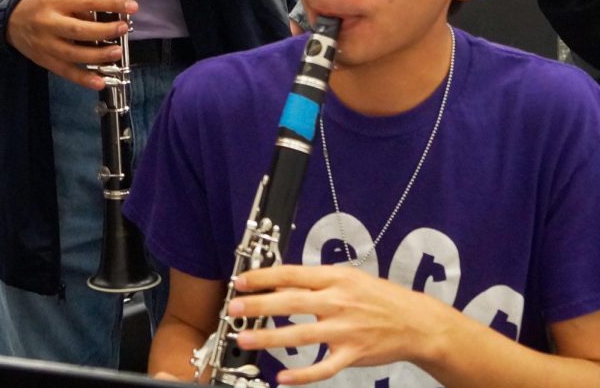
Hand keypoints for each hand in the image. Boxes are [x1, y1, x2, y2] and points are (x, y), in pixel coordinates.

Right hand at [6, 0, 136, 88]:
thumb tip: (107, 15)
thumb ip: (79, 7)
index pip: (86, 1)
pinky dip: (84, 79)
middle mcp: (49, 24)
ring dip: (98, 56)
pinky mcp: (45, 61)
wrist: (8, 20)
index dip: (110, 3)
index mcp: (54, 3)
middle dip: (105, 31)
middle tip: (123, 28)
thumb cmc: (38, 6)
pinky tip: (101, 82)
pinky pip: (66, 72)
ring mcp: (46, 45)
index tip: (131, 6)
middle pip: (79, 31)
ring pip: (74, 54)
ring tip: (117, 53)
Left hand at [227, 264, 444, 384]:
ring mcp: (345, 330)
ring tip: (244, 339)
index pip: (292, 274)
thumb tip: (280, 280)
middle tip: (233, 309)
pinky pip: (324, 368)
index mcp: (334, 279)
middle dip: (259, 306)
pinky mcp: (353, 355)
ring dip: (270, 338)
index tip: (241, 282)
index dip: (264, 278)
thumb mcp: (348, 277)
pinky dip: (303, 375)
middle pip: (291, 303)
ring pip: (301, 335)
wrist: (416, 323)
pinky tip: (282, 378)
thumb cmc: (379, 297)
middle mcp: (338, 302)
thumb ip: (316, 280)